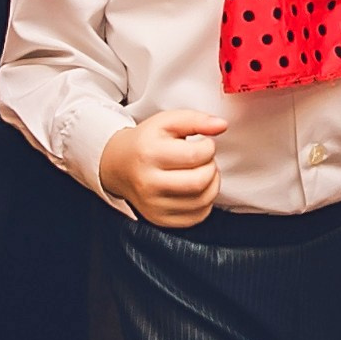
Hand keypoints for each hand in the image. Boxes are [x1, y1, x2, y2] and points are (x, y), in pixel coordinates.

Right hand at [99, 108, 226, 227]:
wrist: (119, 166)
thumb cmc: (146, 142)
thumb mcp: (167, 122)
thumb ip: (197, 120)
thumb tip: (221, 125)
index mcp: (149, 154)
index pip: (196, 155)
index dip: (209, 147)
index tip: (204, 144)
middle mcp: (148, 182)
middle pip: (200, 181)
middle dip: (211, 167)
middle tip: (204, 160)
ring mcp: (153, 205)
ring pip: (202, 200)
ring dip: (212, 184)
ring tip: (202, 172)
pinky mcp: (160, 219)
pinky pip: (197, 216)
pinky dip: (205, 202)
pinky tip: (196, 189)